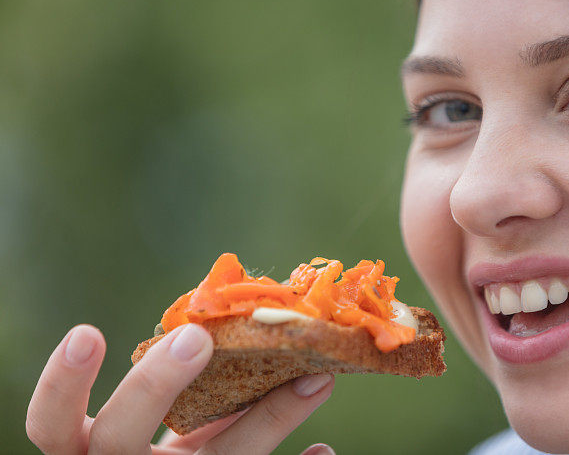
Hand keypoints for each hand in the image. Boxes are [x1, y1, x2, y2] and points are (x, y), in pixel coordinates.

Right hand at [27, 324, 335, 453]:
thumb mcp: (147, 431)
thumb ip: (173, 387)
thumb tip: (236, 320)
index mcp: (93, 452)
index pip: (51, 425)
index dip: (63, 383)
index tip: (90, 332)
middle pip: (119, 440)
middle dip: (152, 386)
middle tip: (195, 338)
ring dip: (270, 421)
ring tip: (316, 380)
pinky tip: (324, 453)